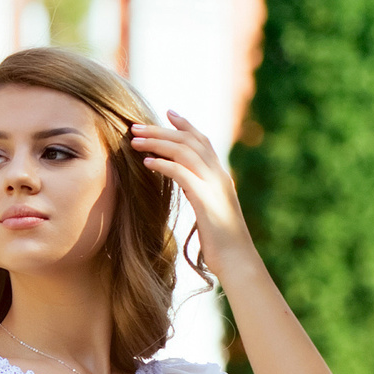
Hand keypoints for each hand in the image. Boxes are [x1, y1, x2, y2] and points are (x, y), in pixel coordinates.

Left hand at [130, 111, 251, 265]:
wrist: (238, 261)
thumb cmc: (222, 242)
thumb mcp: (210, 211)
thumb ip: (200, 193)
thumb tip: (186, 185)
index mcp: (220, 176)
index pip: (202, 140)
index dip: (185, 125)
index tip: (168, 113)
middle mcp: (219, 175)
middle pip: (189, 141)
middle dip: (161, 131)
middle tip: (136, 126)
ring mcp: (214, 185)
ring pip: (184, 151)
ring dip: (157, 143)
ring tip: (135, 140)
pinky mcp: (206, 199)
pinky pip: (182, 173)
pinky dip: (163, 164)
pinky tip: (146, 162)